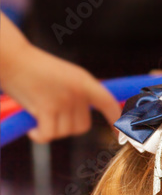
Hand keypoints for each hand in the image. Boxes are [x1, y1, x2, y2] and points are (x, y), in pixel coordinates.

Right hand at [0, 21, 119, 141]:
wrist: (11, 58)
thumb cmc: (34, 69)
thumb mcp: (64, 78)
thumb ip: (77, 96)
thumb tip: (81, 121)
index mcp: (85, 81)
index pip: (109, 104)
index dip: (116, 121)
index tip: (118, 135)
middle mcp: (78, 91)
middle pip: (82, 126)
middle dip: (67, 126)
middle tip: (49, 113)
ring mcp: (63, 100)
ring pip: (65, 132)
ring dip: (51, 128)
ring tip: (38, 112)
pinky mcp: (47, 108)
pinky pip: (49, 135)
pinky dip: (39, 136)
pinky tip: (33, 131)